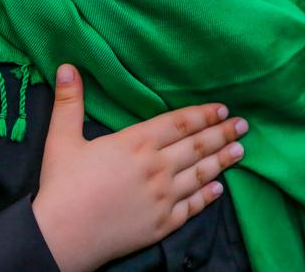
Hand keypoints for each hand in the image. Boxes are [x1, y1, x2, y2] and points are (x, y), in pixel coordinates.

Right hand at [32, 65, 248, 271]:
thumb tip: (68, 66)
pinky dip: (208, 196)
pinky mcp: (163, 224)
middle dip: (222, 133)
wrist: (61, 238)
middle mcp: (157, 167)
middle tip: (243, 125)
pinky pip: (192, 207)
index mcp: (137, 143)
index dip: (203, 114)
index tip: (222, 108)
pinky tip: (218, 189)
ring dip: (222, 161)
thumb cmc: (62, 187)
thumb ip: (70, 102)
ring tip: (240, 151)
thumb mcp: (61, 139)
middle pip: (197, 146)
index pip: (179, 123)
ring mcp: (163, 197)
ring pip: (201, 174)